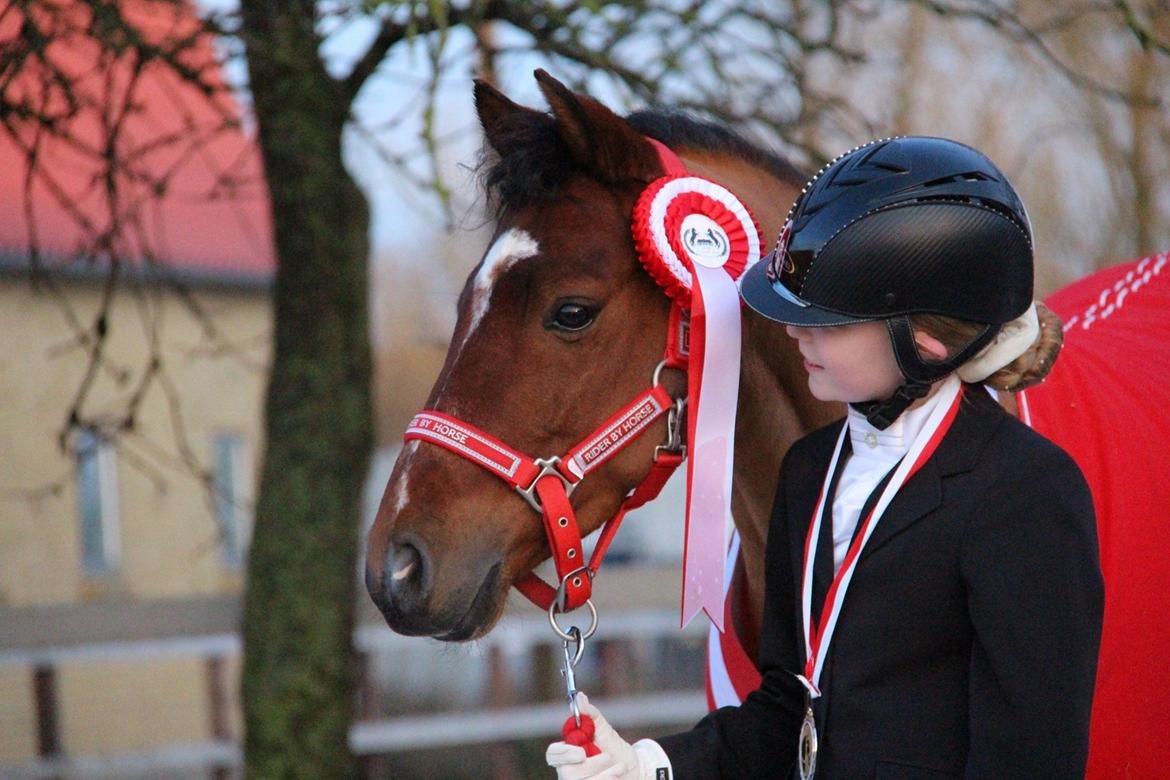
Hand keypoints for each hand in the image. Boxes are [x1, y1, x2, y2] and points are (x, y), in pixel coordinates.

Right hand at [545, 692, 671, 778]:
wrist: (634, 768)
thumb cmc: (615, 748)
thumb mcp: (604, 729)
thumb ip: (590, 714)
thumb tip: (579, 697)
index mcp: (567, 752)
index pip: (552, 754)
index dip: (563, 754)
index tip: (581, 752)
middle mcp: (568, 770)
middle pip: (566, 772)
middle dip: (591, 766)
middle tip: (608, 757)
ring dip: (603, 774)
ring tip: (619, 766)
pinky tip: (618, 773)